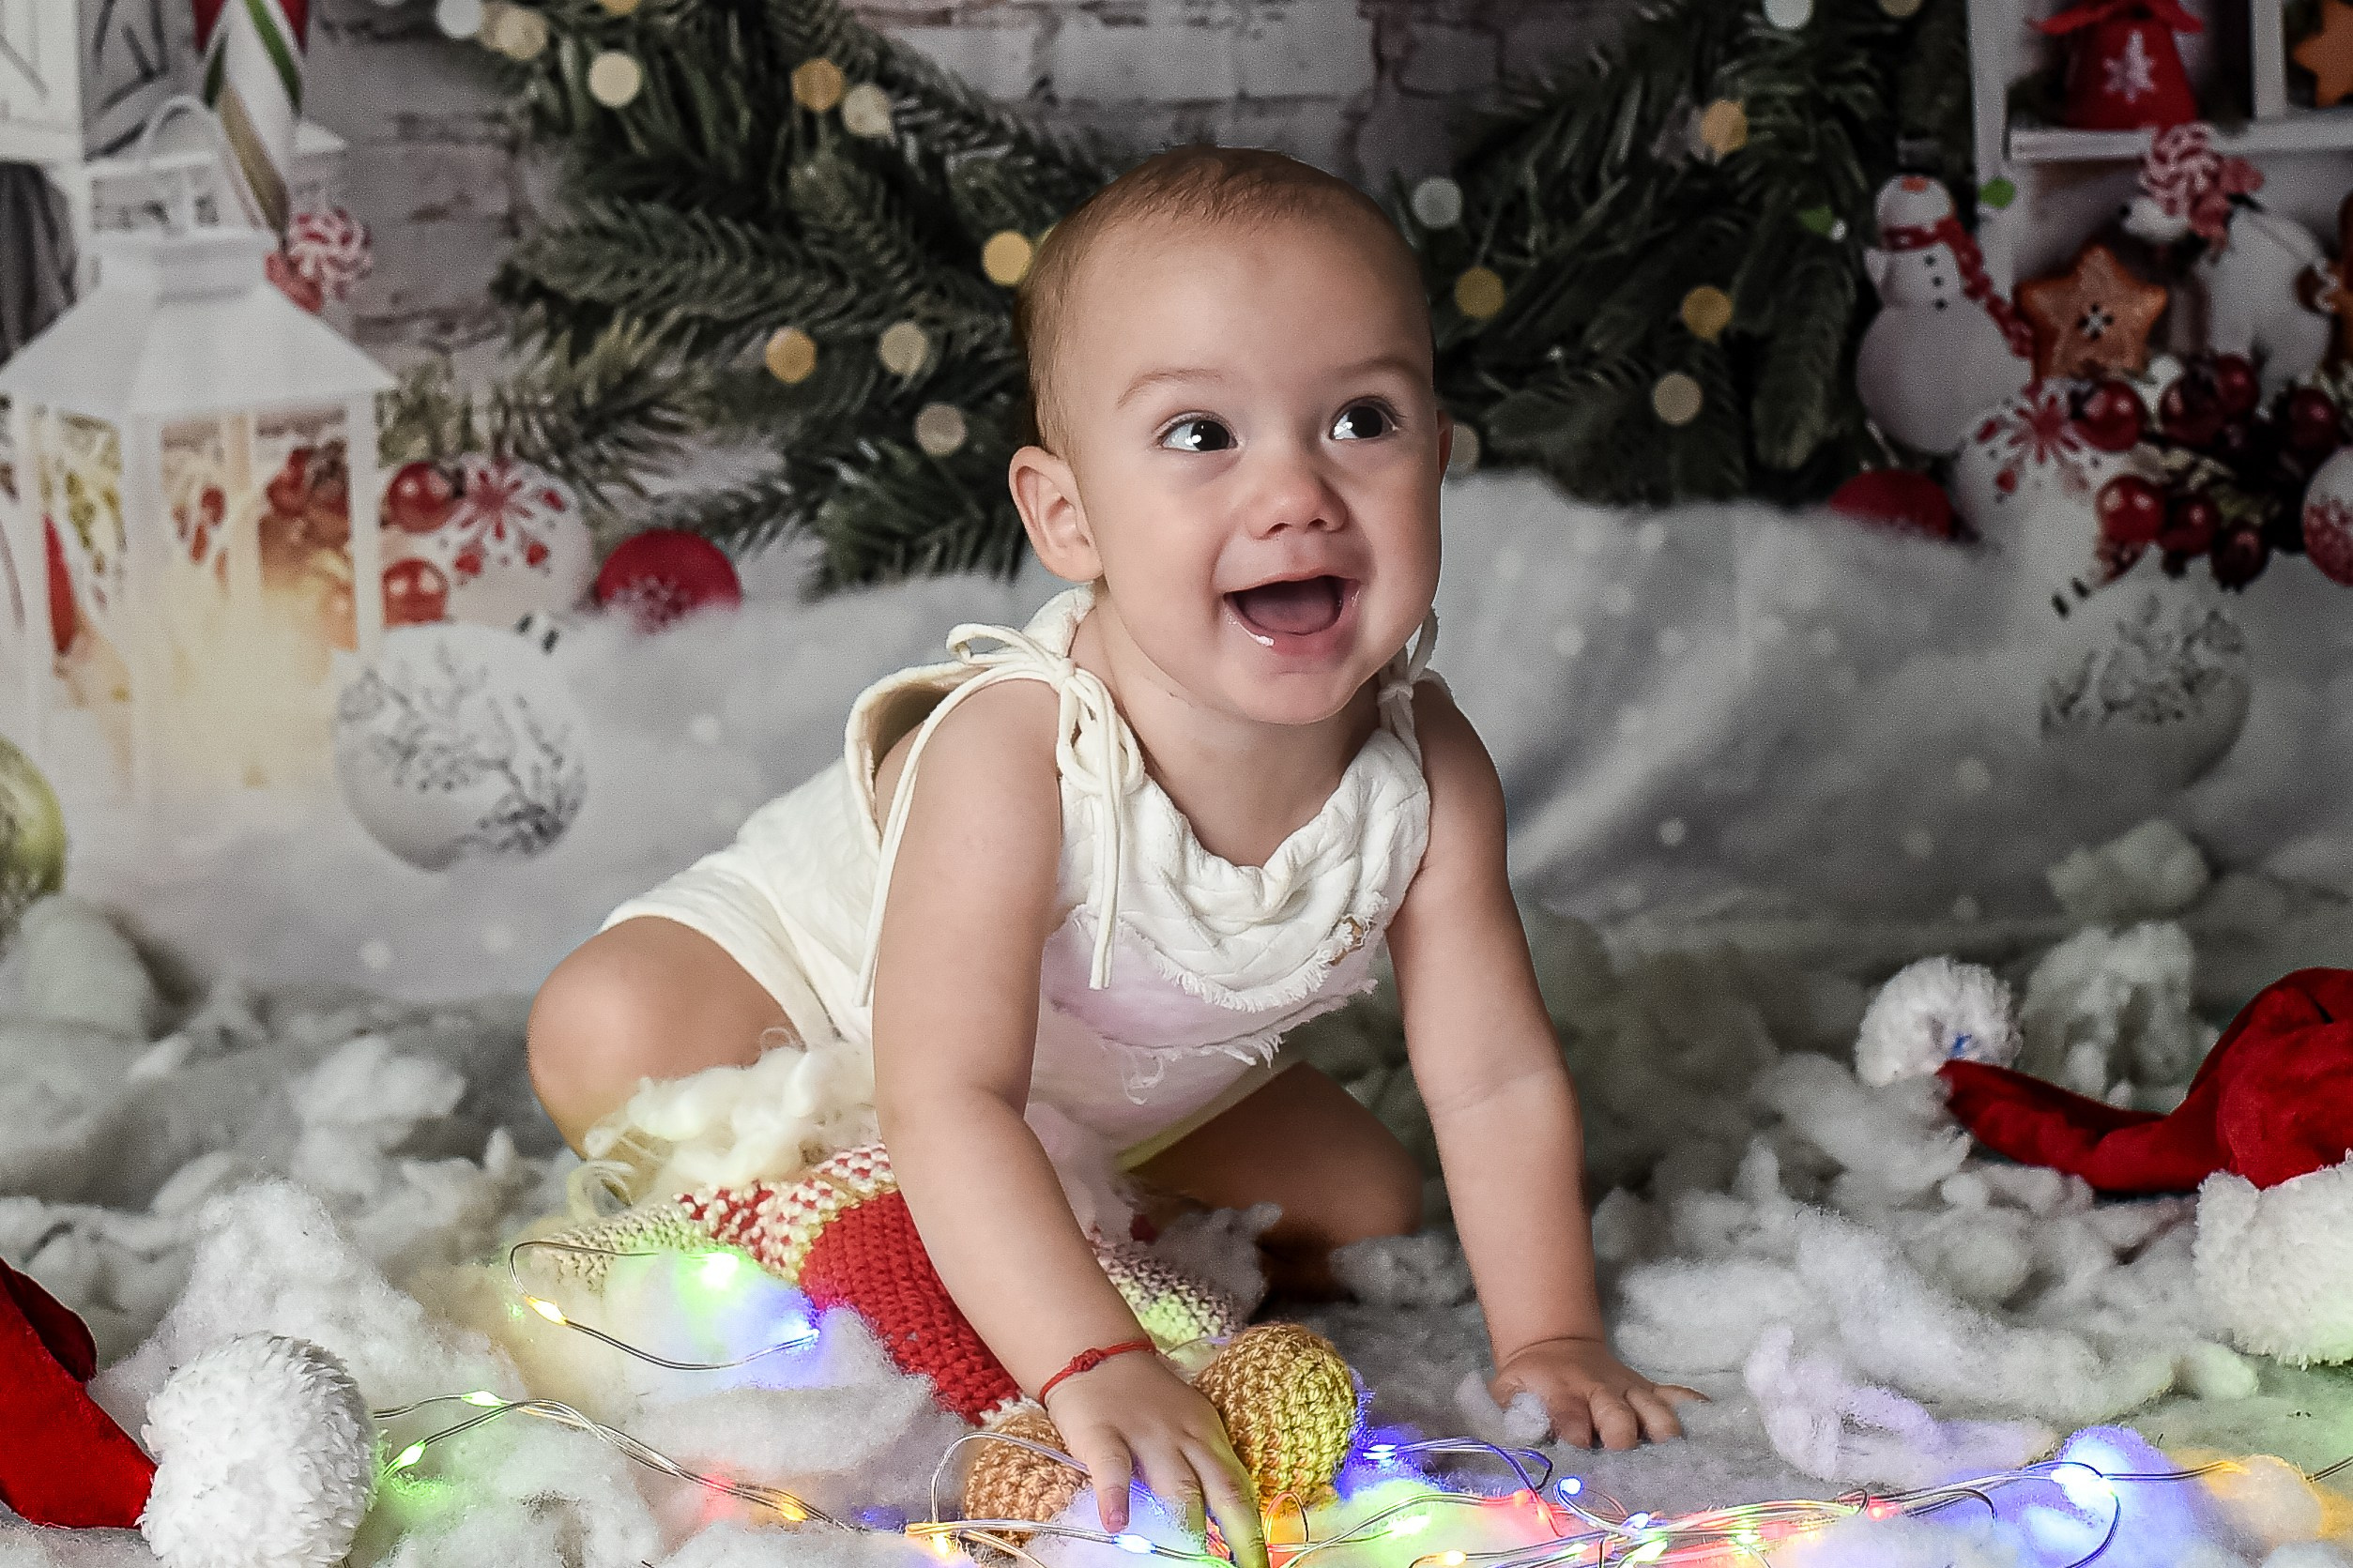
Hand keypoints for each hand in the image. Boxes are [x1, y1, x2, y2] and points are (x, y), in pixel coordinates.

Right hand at [1043, 1350, 1268, 1567]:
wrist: (1099, 1354)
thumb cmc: (1145, 1400)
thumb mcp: (1187, 1425)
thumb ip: (1203, 1466)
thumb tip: (1220, 1520)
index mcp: (1209, 1434)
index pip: (1240, 1486)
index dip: (1253, 1528)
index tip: (1259, 1561)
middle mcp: (1186, 1435)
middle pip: (1222, 1488)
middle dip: (1238, 1534)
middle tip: (1242, 1567)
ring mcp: (1146, 1435)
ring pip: (1176, 1483)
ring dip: (1188, 1523)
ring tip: (1190, 1556)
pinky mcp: (1103, 1434)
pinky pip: (1113, 1468)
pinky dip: (1115, 1497)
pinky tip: (1116, 1524)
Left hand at [1490, 1336, 1705, 1449]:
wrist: (1556, 1345)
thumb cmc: (1531, 1382)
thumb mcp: (1508, 1391)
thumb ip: (1513, 1415)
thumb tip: (1523, 1446)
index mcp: (1562, 1392)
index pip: (1570, 1414)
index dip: (1576, 1434)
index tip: (1580, 1451)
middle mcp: (1600, 1391)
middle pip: (1620, 1416)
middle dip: (1623, 1439)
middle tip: (1623, 1463)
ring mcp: (1630, 1391)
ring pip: (1657, 1411)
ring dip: (1662, 1436)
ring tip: (1668, 1462)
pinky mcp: (1650, 1390)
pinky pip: (1679, 1397)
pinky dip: (1694, 1411)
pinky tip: (1709, 1431)